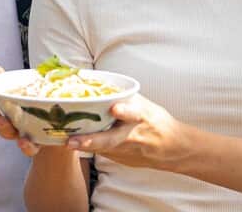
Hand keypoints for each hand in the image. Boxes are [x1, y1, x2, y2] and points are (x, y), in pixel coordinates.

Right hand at [0, 64, 40, 156]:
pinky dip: (26, 146)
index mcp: (10, 109)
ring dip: (8, 131)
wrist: (64, 131)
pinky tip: (26, 142)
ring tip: (8, 125)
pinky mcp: (36, 144)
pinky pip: (29, 148)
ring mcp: (23, 135)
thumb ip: (14, 79)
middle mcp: (14, 124)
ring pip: (11, 135)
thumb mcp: (34, 89)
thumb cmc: (45, 106)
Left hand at [65, 95, 188, 170]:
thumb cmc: (156, 120)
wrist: (173, 147)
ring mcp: (128, 150)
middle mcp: (134, 135)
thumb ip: (123, 96)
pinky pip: (104, 152)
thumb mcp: (144, 104)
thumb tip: (95, 82)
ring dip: (86, 146)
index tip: (115, 109)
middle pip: (112, 139)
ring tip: (67, 143)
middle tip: (72, 141)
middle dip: (92, 140)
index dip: (125, 111)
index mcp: (142, 116)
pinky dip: (90, 147)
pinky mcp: (124, 159)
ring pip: (104, 148)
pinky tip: (74, 144)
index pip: (134, 113)